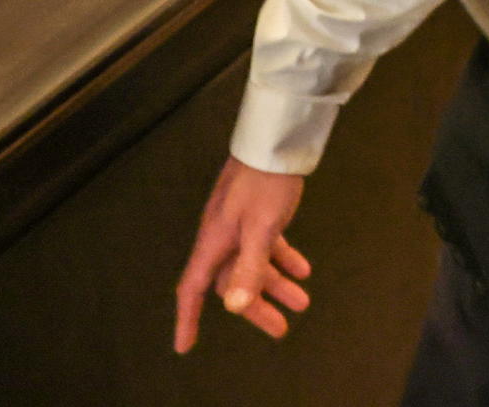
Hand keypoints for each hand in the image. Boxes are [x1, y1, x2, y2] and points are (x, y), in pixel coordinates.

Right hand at [173, 158, 309, 352]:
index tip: (185, 346)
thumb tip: (232, 305)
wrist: (276, 142)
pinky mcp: (258, 214)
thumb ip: (248, 267)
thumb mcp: (261, 228)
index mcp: (215, 242)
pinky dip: (283, 259)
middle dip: (255, 307)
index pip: (193, 288)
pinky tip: (303, 270)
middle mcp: (222, 236)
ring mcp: (240, 224)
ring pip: (253, 264)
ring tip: (302, 302)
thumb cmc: (265, 184)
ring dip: (276, 284)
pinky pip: (267, 245)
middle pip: (231, 282)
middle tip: (280, 329)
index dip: (188, 318)